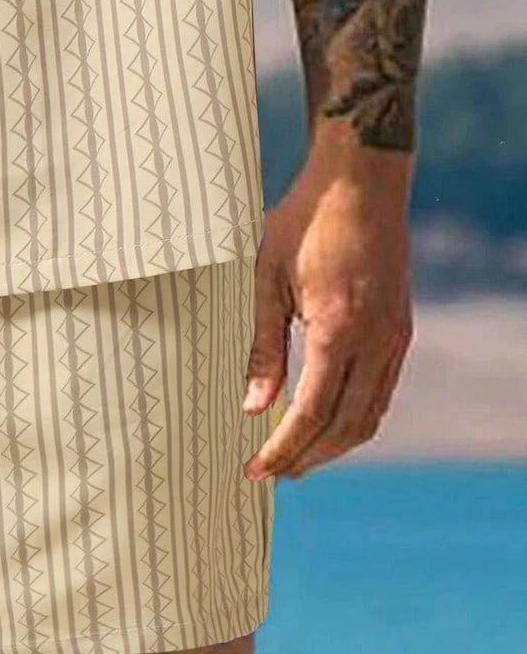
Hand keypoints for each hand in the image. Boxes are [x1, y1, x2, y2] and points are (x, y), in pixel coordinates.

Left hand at [242, 151, 413, 480]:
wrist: (360, 182)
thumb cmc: (305, 220)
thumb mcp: (268, 275)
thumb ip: (263, 344)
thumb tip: (252, 406)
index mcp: (337, 328)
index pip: (311, 413)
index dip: (282, 448)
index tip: (255, 469)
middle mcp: (375, 342)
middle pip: (344, 427)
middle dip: (307, 457)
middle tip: (271, 471)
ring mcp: (394, 338)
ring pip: (369, 416)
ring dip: (333, 445)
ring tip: (296, 456)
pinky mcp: (400, 330)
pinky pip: (381, 392)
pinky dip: (354, 417)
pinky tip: (327, 419)